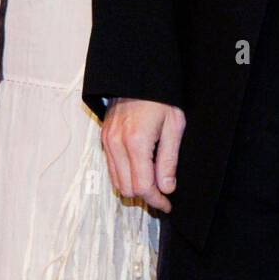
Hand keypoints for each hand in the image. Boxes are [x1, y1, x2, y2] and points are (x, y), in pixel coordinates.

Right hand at [100, 97, 185, 211]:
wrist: (139, 76)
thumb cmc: (160, 97)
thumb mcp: (174, 126)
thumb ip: (169, 159)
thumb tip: (167, 187)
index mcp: (136, 141)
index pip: (143, 186)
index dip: (156, 200)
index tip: (167, 204)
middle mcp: (117, 144)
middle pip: (127, 188)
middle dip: (145, 196)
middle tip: (163, 194)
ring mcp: (107, 141)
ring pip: (117, 181)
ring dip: (134, 187)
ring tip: (153, 183)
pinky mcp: (104, 138)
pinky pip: (111, 168)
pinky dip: (125, 175)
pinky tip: (140, 170)